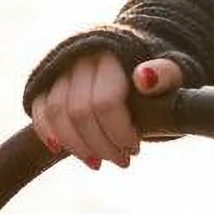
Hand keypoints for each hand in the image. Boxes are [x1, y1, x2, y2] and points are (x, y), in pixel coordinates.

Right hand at [29, 53, 183, 170]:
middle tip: (121, 161)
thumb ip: (165, 73)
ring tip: (97, 161)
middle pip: (79, 111)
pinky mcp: (46, 78)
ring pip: (55, 112)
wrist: (135, 56)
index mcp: (113, 51)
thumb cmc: (157, 73)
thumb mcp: (174, 70)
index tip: (136, 149)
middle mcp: (82, 55)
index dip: (119, 132)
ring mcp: (61, 66)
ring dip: (75, 145)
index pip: (106, 101)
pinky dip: (47, 132)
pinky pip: (39, 108)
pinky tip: (61, 150)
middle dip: (100, 145)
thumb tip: (144, 78)